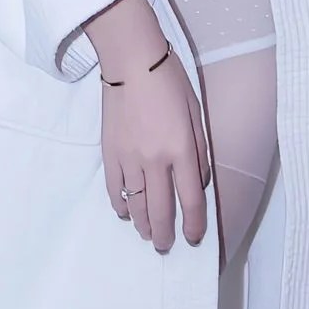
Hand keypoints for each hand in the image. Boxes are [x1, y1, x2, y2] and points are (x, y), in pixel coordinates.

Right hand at [88, 0, 208, 250]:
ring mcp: (129, 158)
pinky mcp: (109, 152)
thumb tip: (196, 182)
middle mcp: (155, 160)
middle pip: (161, 209)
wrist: (131, 62)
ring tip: (148, 235)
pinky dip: (121, 204)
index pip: (191, 199)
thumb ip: (199, 151)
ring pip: (136, 203)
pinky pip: (115, 188)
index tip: (194, 238)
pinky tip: (126, 213)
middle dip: (165, 234)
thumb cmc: (170, 82)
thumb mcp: (196, 114)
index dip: (194, 224)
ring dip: (143, 224)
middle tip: (165, 247)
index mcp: (182, 150)